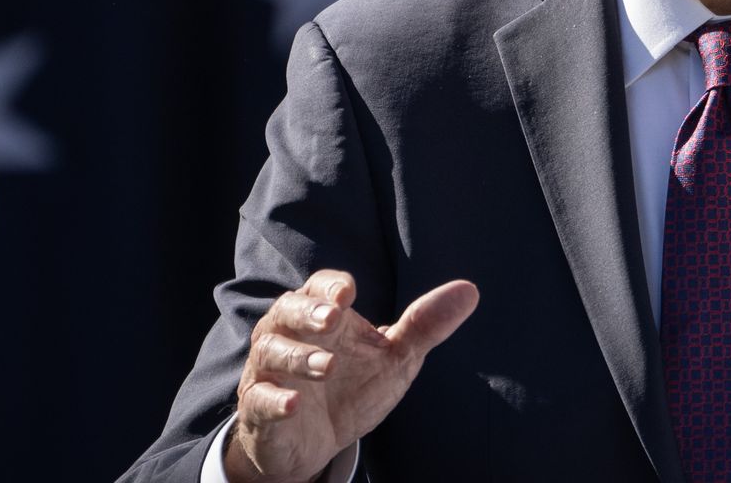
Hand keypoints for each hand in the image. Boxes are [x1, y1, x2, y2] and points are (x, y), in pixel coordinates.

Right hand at [224, 270, 478, 482]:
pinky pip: (260, 401)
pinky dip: (274, 401)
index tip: (348, 292)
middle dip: (309, 312)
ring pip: (272, 353)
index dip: (331, 286)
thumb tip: (470, 291)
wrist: (314, 444)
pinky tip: (293, 404)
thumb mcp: (393, 358)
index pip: (321, 287)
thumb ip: (424, 326)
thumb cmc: (351, 387)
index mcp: (321, 315)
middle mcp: (288, 335)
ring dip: (299, 357)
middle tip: (333, 317)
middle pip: (288, 310)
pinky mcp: (260, 408)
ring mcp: (270, 372)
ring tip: (328, 365)